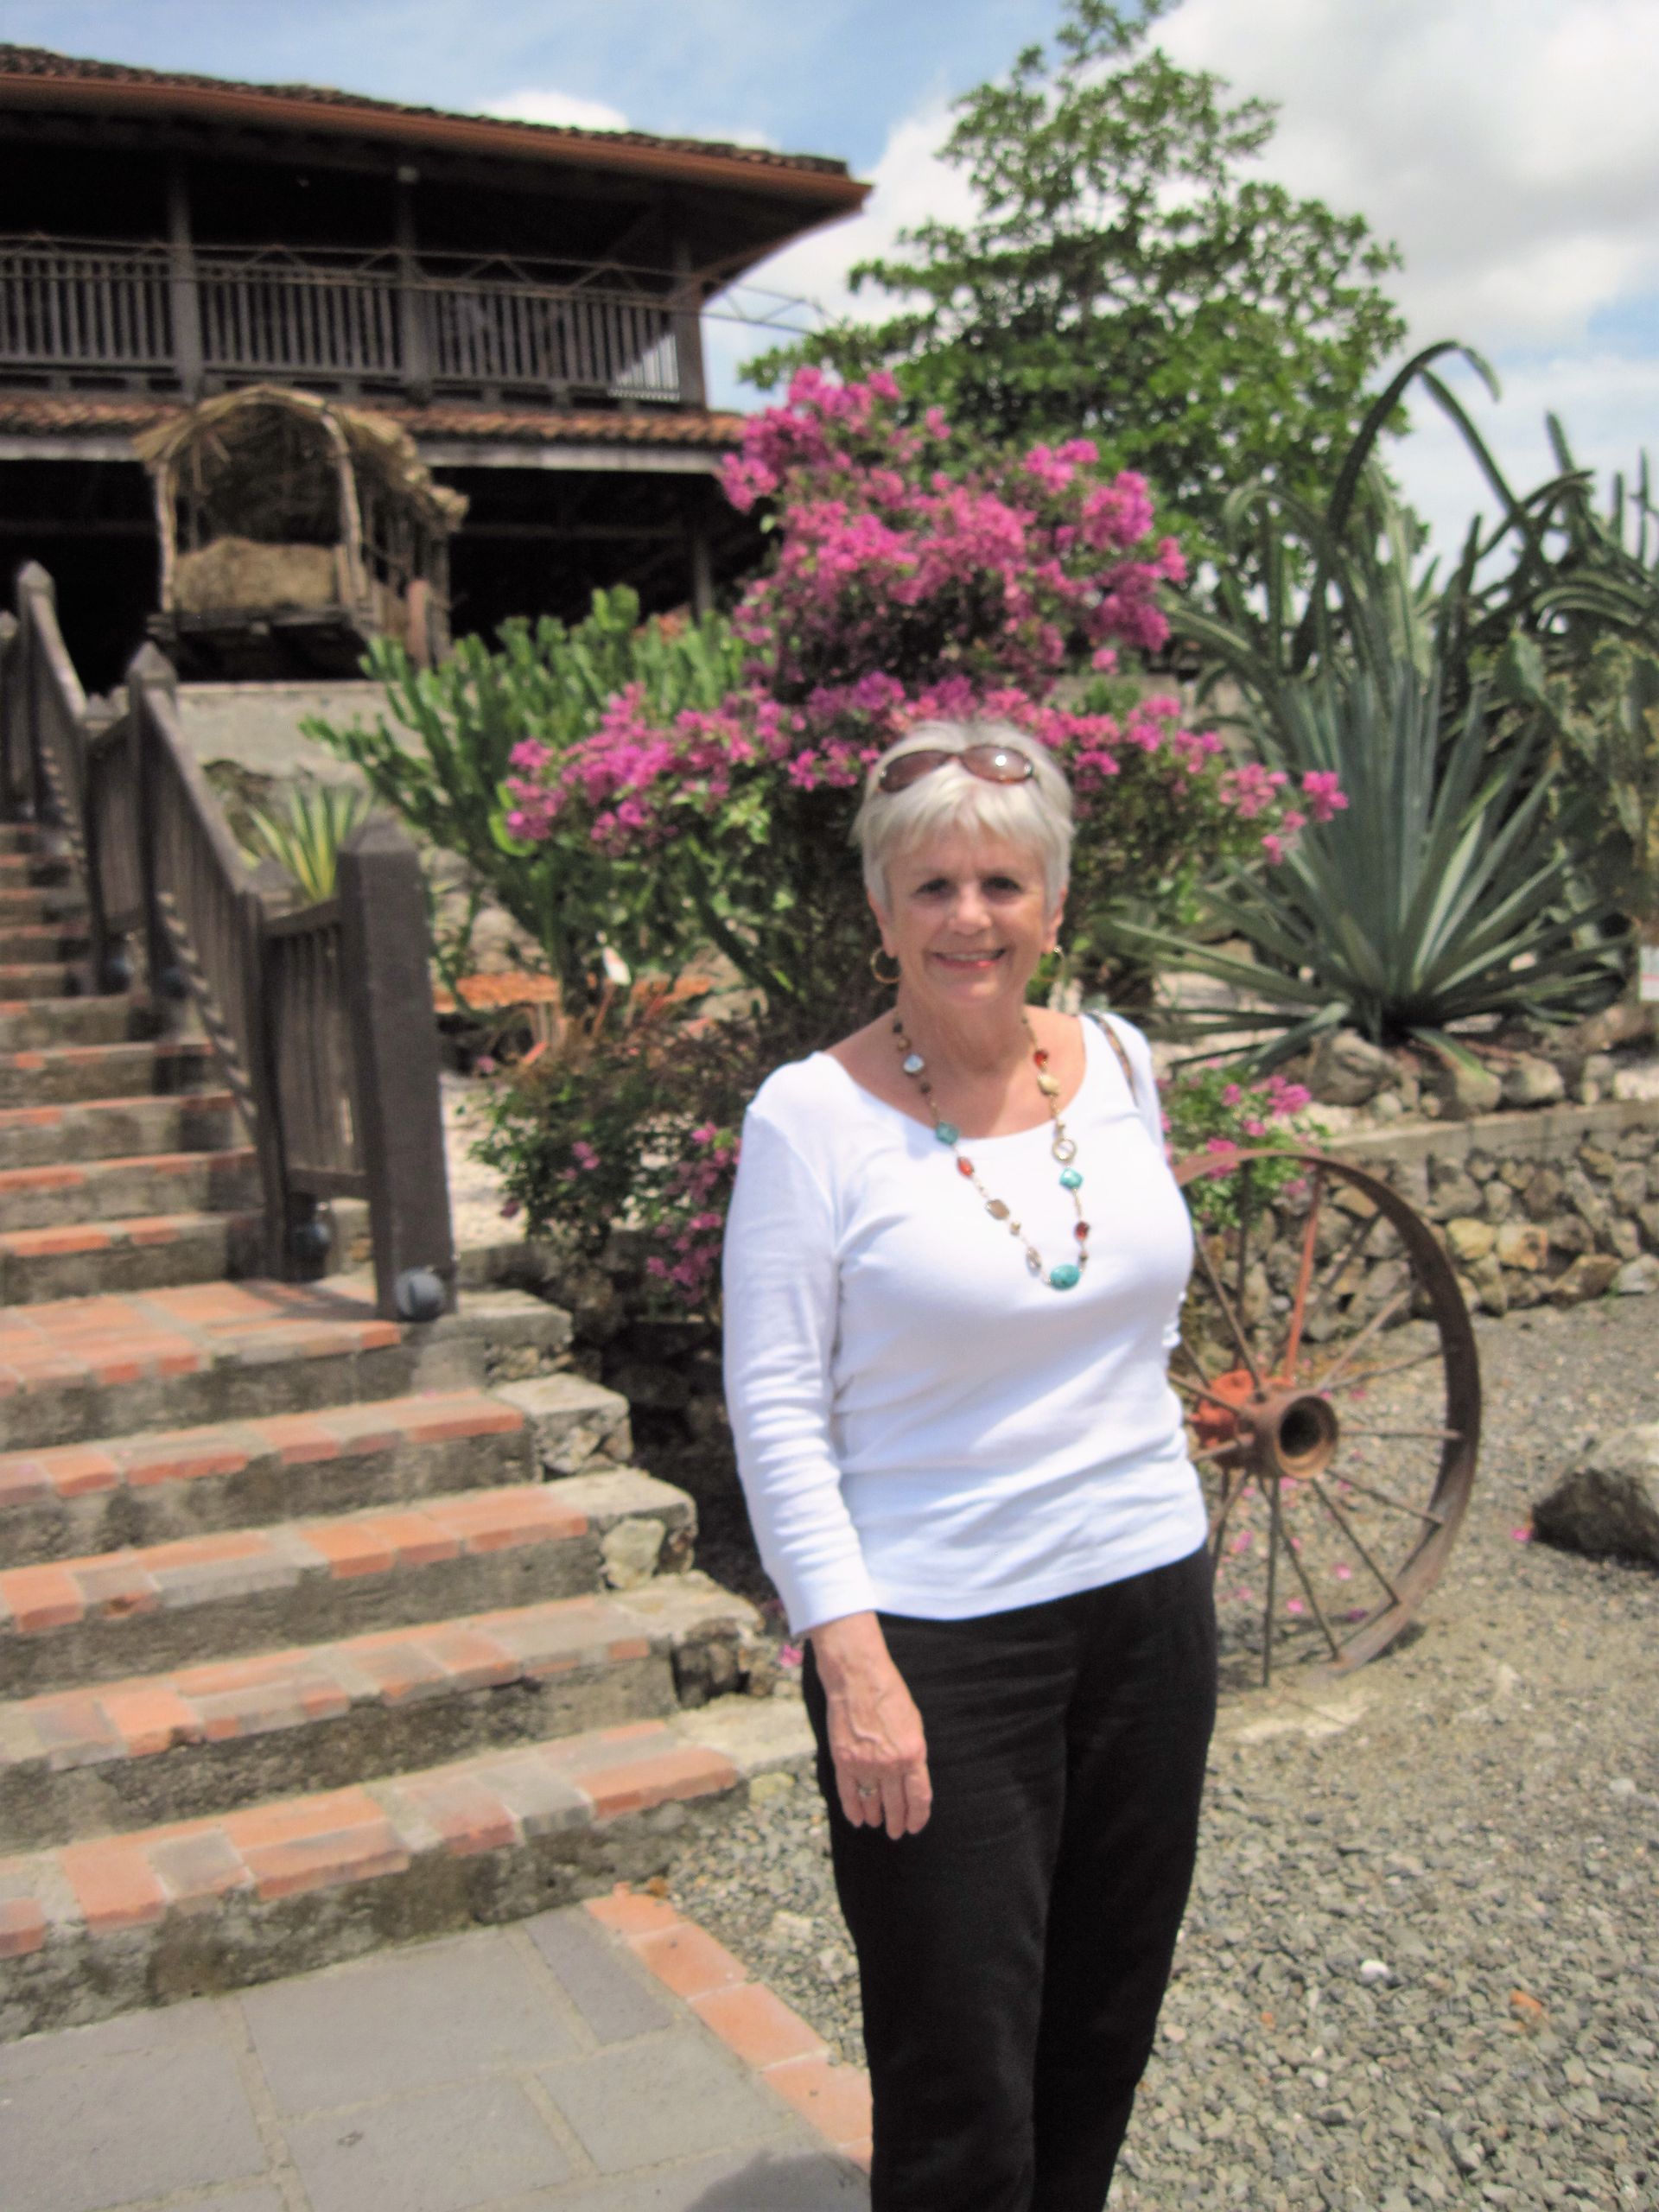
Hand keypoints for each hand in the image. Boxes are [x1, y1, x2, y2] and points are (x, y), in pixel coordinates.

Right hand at [809, 1612, 932, 1839]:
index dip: (918, 1817)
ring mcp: (865, 1764)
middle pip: (896, 1805)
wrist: (858, 1677)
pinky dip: (852, 1809)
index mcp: (913, 1754)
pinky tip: (857, 1819)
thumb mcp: (914, 1724)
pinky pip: (848, 1793)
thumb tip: (911, 1779)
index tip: (915, 1826)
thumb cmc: (890, 1695)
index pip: (919, 1798)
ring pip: (872, 1802)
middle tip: (896, 1831)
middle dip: (897, 1822)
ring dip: (876, 1816)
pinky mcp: (843, 1760)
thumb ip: (913, 1754)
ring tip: (877, 1823)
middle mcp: (890, 1764)